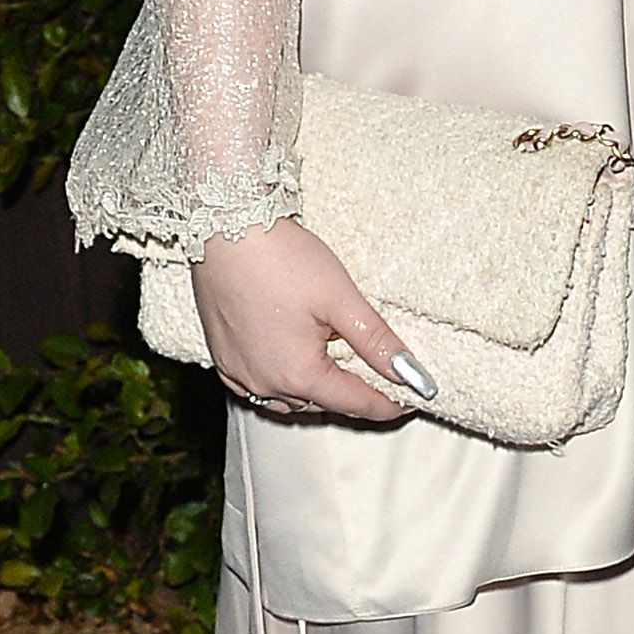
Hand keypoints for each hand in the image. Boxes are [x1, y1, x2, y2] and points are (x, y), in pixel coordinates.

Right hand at [191, 220, 428, 420]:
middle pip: (322, 404)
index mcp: (298, 374)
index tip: (409, 400)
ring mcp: (239, 373)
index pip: (355, 403)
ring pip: (288, 401)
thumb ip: (377, 342)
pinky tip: (292, 364)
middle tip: (379, 380)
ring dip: (315, 392)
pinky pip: (257, 387)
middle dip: (351, 396)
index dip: (388, 404)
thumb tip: (411, 373)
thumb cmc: (279, 257)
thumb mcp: (341, 299)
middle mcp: (264, 383)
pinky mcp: (222, 357)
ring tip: (338, 371)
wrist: (223, 228)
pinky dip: (281, 383)